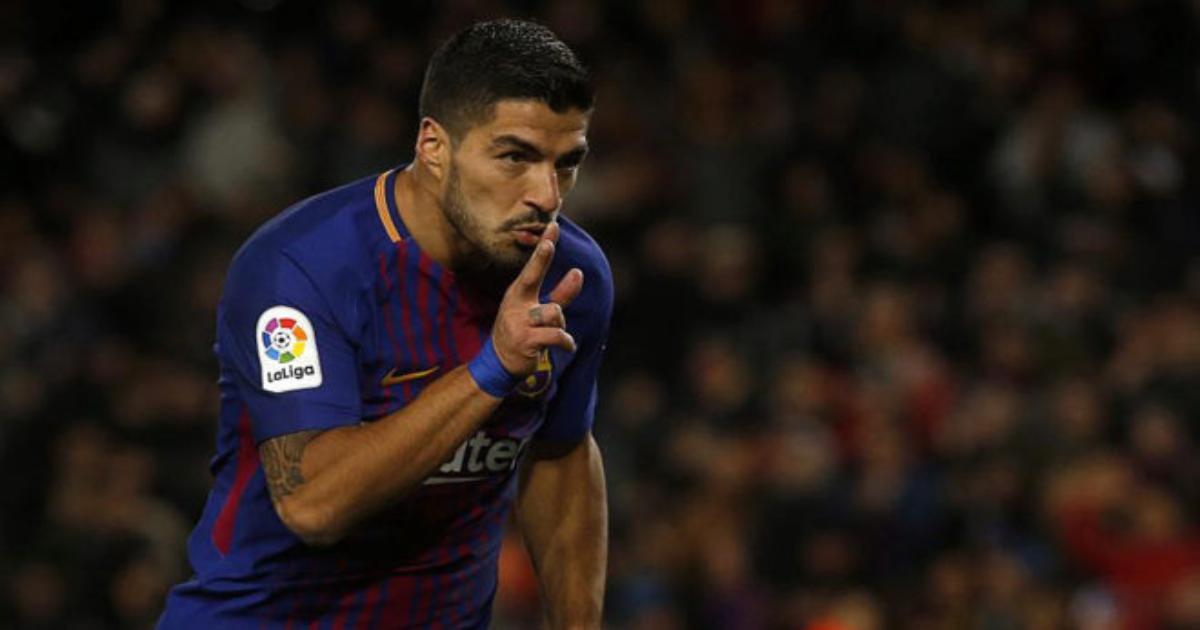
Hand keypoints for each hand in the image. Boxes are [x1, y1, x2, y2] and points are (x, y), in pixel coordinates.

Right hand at [492, 222, 583, 375]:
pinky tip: (567, 346)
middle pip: (533, 278)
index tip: (553, 227)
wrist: (500, 362)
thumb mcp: (538, 310)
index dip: (543, 248)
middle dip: (540, 259)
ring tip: (554, 333)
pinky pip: (556, 335)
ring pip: (554, 312)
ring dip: (561, 324)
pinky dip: (566, 341)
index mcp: (518, 293)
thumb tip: (578, 272)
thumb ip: (561, 293)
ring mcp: (518, 322)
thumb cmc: (522, 330)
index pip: (532, 267)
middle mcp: (515, 303)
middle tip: (548, 244)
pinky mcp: (525, 341)